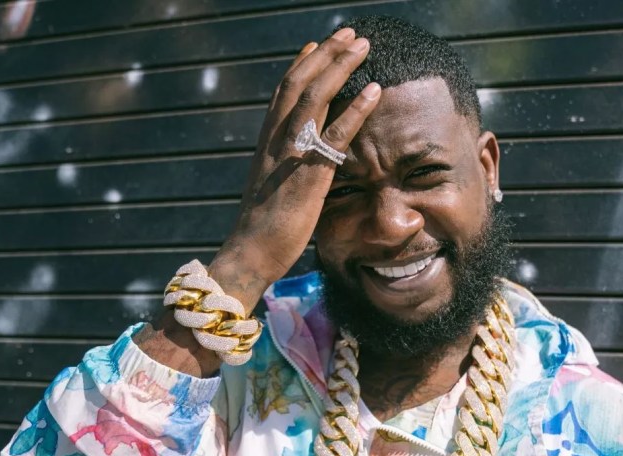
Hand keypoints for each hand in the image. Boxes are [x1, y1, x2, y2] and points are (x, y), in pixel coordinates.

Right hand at [209, 28, 381, 309]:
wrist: (249, 254)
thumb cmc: (264, 229)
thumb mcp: (272, 188)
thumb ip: (285, 167)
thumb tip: (301, 160)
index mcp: (268, 143)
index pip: (283, 93)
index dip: (301, 67)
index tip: (316, 46)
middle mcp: (276, 140)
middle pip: (299, 84)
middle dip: (325, 54)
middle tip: (347, 33)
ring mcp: (291, 154)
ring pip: (314, 97)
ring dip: (339, 66)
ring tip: (361, 44)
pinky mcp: (309, 175)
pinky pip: (335, 135)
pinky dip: (355, 109)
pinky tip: (373, 89)